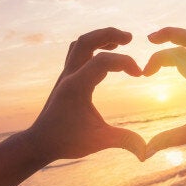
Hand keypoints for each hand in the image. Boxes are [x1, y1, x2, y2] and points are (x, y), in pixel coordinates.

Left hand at [24, 27, 145, 161]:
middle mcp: (69, 76)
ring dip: (99, 38)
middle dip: (109, 34)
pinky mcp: (65, 79)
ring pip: (80, 44)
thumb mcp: (98, 141)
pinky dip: (93, 48)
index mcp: (77, 87)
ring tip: (119, 43)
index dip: (125, 62)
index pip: (103, 60)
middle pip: (87, 40)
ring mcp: (65, 75)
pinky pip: (77, 53)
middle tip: (130, 38)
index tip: (140, 74)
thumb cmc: (67, 142)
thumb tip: (147, 151)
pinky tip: (105, 57)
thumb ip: (124, 141)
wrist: (39, 142)